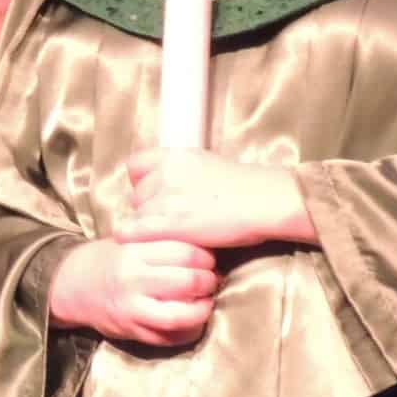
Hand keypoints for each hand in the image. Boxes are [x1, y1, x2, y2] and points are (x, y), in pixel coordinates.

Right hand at [48, 237, 219, 346]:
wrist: (71, 286)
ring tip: (205, 301)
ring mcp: (133, 309)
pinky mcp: (133, 331)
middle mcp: (132, 279)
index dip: (205, 256)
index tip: (208, 258)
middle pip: (188, 281)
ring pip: (182, 315)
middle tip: (211, 279)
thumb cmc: (107, 259)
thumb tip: (204, 245)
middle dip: (209, 281)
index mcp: (132, 251)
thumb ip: (160, 241)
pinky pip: (172, 337)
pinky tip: (193, 320)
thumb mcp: (128, 240)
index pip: (184, 251)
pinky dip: (190, 330)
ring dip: (203, 308)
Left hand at [116, 150, 318, 249]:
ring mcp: (167, 197)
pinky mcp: (172, 222)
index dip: (139, 181)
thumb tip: (168, 183)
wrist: (265, 201)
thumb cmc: (246, 187)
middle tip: (167, 220)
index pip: (135, 165)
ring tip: (170, 233)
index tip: (149, 192)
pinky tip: (131, 240)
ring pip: (139, 214)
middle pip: (137, 194)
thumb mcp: (206, 165)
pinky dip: (134, 235)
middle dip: (147, 207)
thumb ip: (182, 172)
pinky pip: (139, 229)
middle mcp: (166, 173)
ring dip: (150, 224)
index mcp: (175, 156)